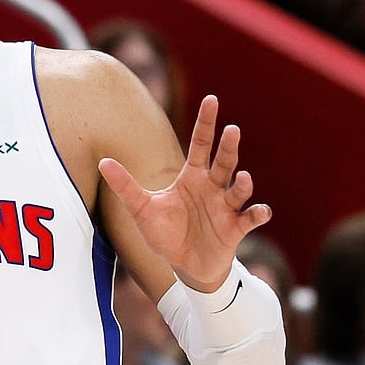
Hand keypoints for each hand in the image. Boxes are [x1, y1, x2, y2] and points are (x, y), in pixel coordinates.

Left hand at [99, 95, 270, 292]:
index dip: (206, 122)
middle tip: (232, 130)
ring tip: (243, 177)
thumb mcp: (141, 208)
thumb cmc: (164, 233)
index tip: (211, 99)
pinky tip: (261, 211)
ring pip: (238, 189)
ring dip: (242, 183)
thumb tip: (103, 162)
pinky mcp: (235, 228)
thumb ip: (125, 185)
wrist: (184, 265)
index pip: (201, 143)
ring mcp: (226, 207)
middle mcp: (212, 187)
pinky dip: (257, 214)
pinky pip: (250, 218)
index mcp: (192, 177)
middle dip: (228, 146)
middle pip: (223, 161)